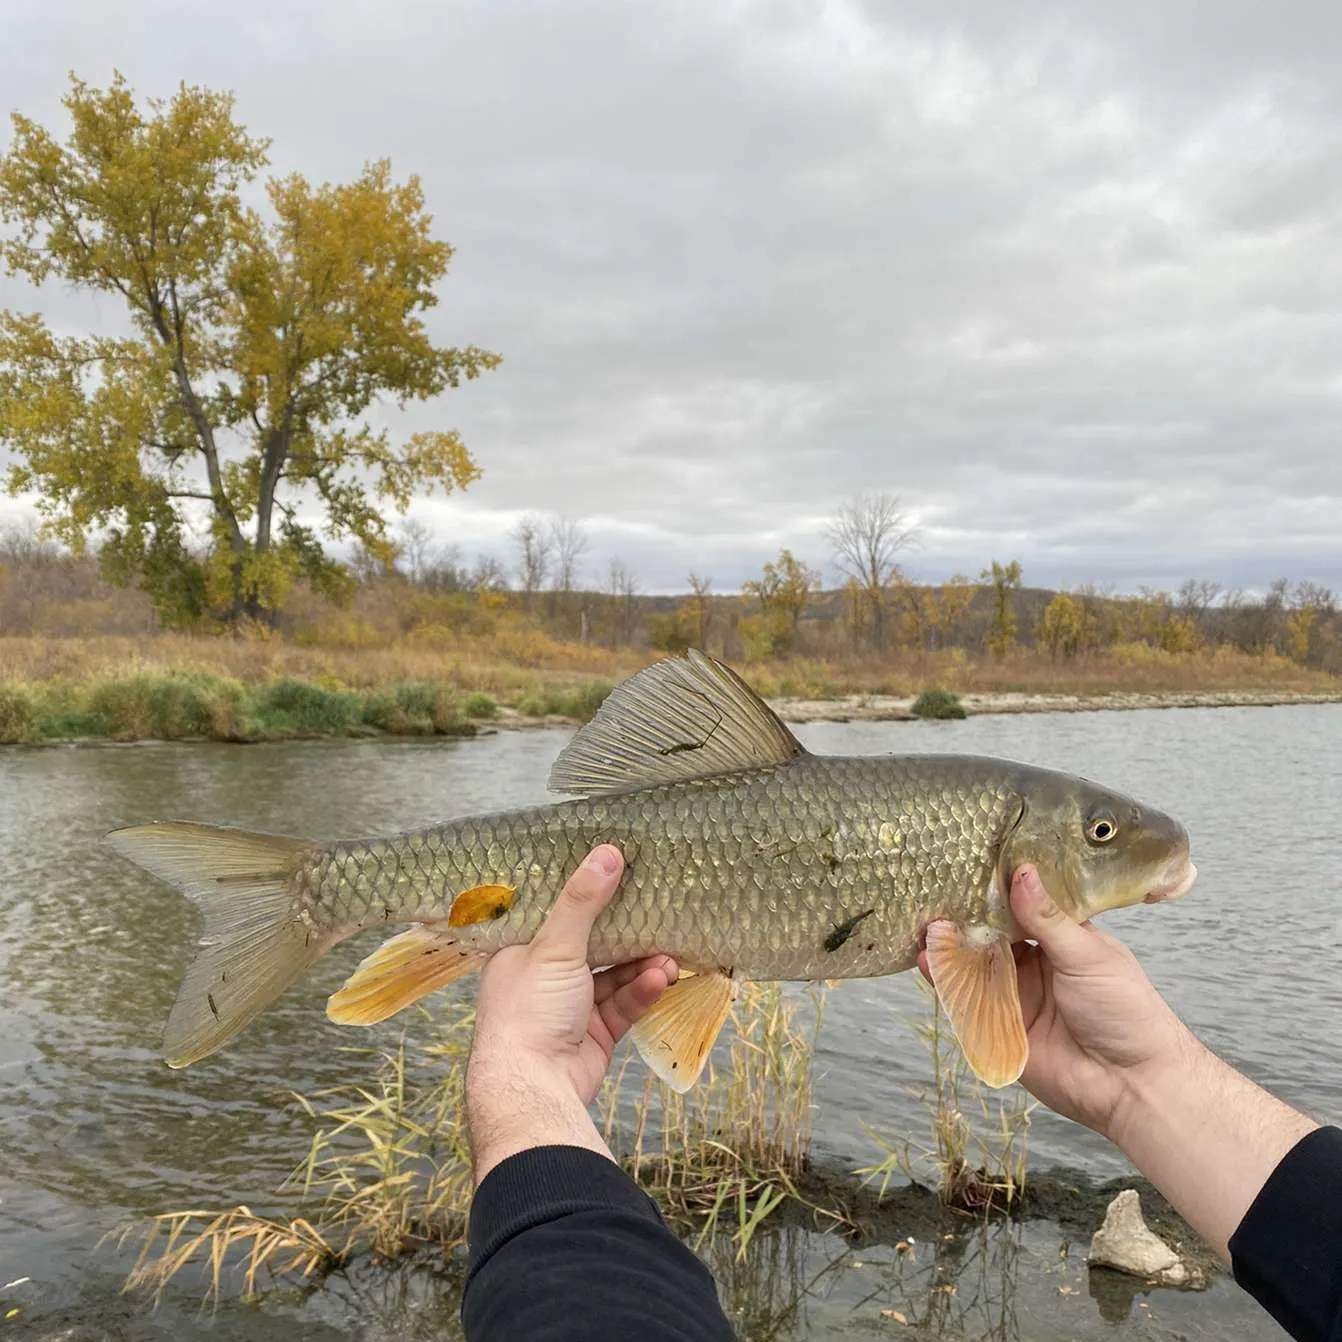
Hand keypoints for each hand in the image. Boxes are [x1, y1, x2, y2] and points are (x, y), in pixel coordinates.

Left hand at [466, 844, 677, 1182]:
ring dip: (641, 965)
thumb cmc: (528, 1011)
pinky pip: (621, 1004)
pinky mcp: (593, 1033)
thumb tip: (607, 853)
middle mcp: (541, 977)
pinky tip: (661, 979)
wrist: (534, 1089)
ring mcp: (568, 1007)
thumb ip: (582, 902)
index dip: (581, 893)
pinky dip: (641, 992)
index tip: (615, 871)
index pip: (552, 913)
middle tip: (657, 912)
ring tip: (671, 956)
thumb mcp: (555, 947)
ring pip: (612, 976)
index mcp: (518, 952)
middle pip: (589, 944)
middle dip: (625, 933)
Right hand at [919, 864, 1190, 1138]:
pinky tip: (928, 961)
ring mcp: (1014, 995)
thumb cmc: (1125, 1010)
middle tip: (935, 892)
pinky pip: (966, 1001)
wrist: (1131, 1085)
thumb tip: (1022, 871)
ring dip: (950, 947)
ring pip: (973, 965)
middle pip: (990, 934)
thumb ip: (1047, 918)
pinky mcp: (998, 1027)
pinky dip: (944, 982)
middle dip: (965, 916)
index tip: (968, 864)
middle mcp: (1033, 963)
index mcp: (1060, 938)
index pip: (1020, 905)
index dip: (996, 888)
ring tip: (926, 924)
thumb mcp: (1087, 954)